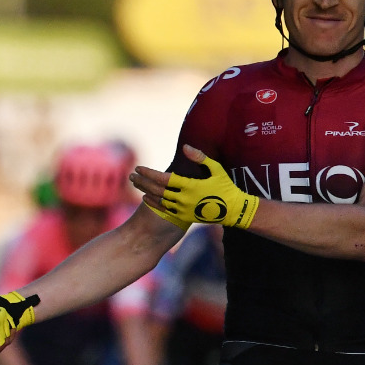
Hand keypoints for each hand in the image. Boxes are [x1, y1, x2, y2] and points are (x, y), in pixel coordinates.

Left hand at [134, 145, 257, 228]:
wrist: (234, 210)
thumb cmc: (225, 186)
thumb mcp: (216, 169)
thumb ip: (199, 157)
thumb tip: (185, 147)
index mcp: (191, 186)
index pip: (163, 179)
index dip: (149, 173)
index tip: (138, 168)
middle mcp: (185, 199)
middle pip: (157, 190)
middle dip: (142, 181)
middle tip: (131, 175)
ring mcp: (184, 209)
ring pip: (159, 200)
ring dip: (145, 191)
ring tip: (135, 184)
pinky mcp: (185, 217)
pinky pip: (165, 210)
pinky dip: (154, 203)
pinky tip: (146, 197)